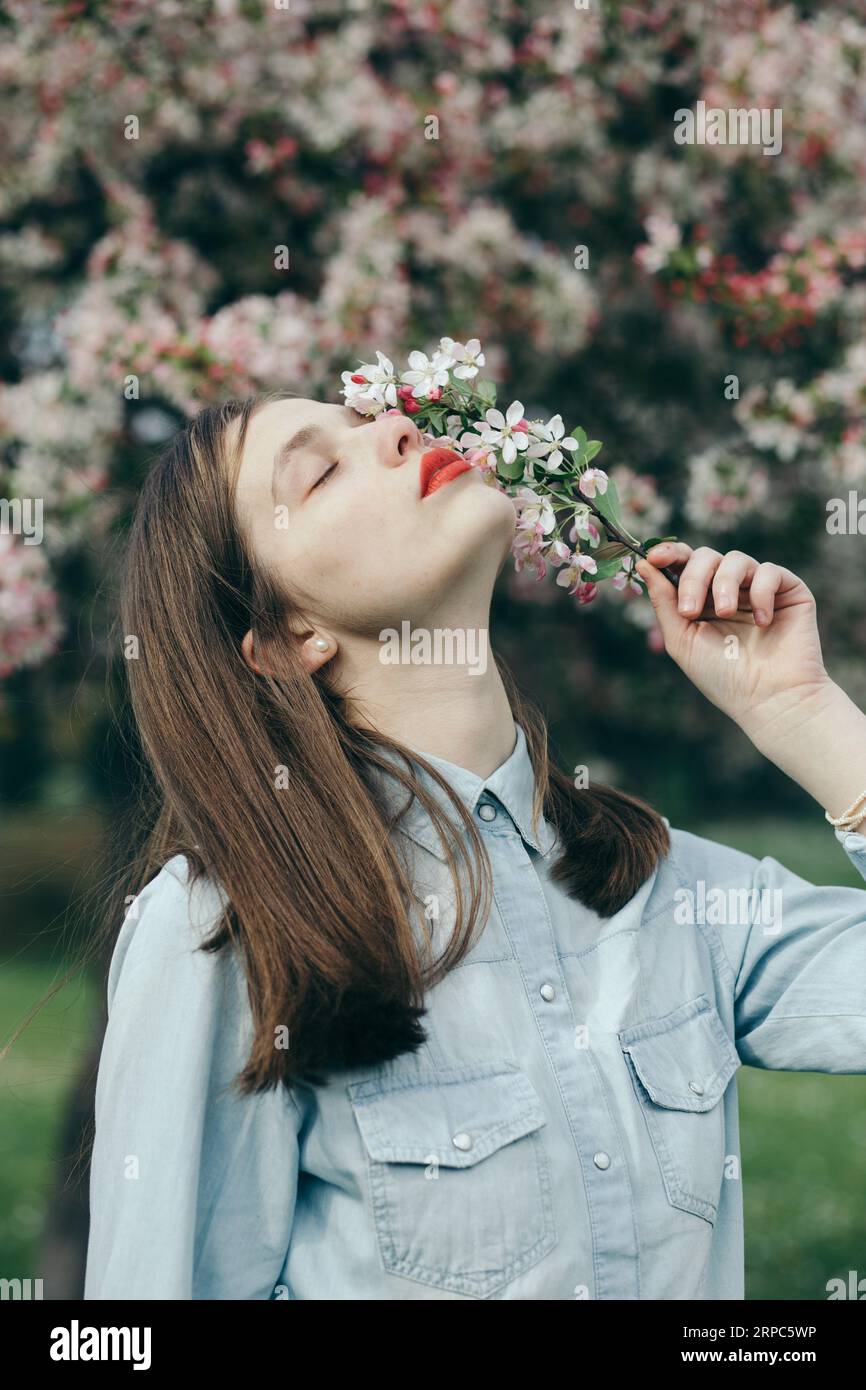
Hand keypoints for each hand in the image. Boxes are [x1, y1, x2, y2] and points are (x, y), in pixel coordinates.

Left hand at [635, 543, 830, 741]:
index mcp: (702, 600)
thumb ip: (664, 601)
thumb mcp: (682, 639)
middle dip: (693, 578)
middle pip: (706, 557)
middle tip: (690, 611)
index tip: (653, 557)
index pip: (685, 564)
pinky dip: (760, 592)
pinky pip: (770, 571)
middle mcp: (730, 591)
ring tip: (725, 614)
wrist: (769, 699)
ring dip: (724, 584)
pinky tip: (761, 622)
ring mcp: (758, 589)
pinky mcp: (789, 591)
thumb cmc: (723, 677)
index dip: (669, 553)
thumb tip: (643, 562)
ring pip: (736, 559)